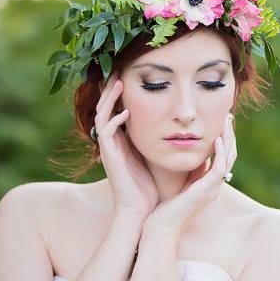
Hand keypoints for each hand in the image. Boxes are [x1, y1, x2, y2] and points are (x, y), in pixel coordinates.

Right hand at [94, 73, 158, 218]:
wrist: (140, 210)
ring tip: (119, 82)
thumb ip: (159, 138)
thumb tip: (178, 122)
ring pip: (101, 115)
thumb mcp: (155, 154)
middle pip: (105, 107)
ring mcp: (108, 148)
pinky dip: (114, 120)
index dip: (120, 92)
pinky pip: (105, 133)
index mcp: (122, 139)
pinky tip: (125, 112)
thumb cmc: (151, 185)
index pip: (116, 108)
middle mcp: (112, 141)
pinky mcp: (108, 156)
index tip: (130, 74)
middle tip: (118, 70)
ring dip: (109, 98)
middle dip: (110, 88)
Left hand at [143, 112, 236, 238]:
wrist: (160, 229)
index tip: (220, 124)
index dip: (224, 141)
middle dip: (230, 136)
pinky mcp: (206, 191)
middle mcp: (214, 187)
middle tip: (228, 118)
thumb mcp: (180, 186)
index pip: (223, 159)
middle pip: (230, 157)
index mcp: (209, 186)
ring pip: (229, 160)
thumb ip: (190, 173)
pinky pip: (220, 168)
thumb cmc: (164, 210)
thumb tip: (195, 157)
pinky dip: (220, 152)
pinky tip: (216, 139)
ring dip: (228, 140)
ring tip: (226, 123)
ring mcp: (212, 190)